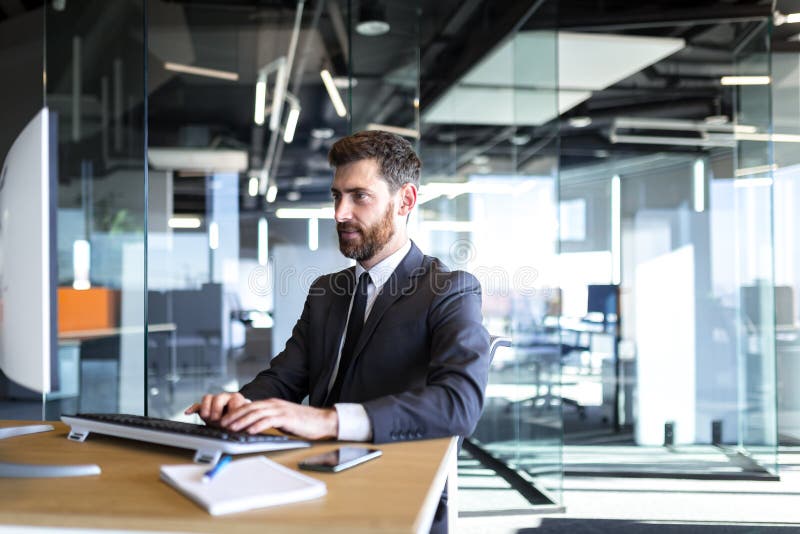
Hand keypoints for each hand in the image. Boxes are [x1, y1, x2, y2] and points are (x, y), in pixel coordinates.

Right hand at [184, 392, 250, 426]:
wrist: (232, 422)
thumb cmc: (239, 421)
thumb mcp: (243, 423)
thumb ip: (243, 423)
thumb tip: (241, 429)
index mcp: (237, 399)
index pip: (235, 401)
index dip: (232, 413)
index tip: (230, 424)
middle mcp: (225, 397)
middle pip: (219, 397)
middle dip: (217, 409)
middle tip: (217, 420)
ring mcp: (214, 401)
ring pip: (208, 398)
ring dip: (206, 408)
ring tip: (206, 417)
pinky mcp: (204, 407)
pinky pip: (197, 405)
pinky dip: (193, 408)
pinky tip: (188, 413)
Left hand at [219, 398, 338, 440]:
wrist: (322, 421)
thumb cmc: (304, 423)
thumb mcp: (283, 419)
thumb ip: (269, 420)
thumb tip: (254, 428)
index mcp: (272, 404)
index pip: (249, 406)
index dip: (236, 412)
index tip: (225, 420)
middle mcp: (274, 404)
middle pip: (250, 408)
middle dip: (234, 416)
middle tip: (222, 424)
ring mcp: (280, 410)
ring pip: (256, 413)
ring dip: (242, 421)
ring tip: (231, 428)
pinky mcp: (287, 417)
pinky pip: (269, 420)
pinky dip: (257, 425)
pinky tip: (250, 430)